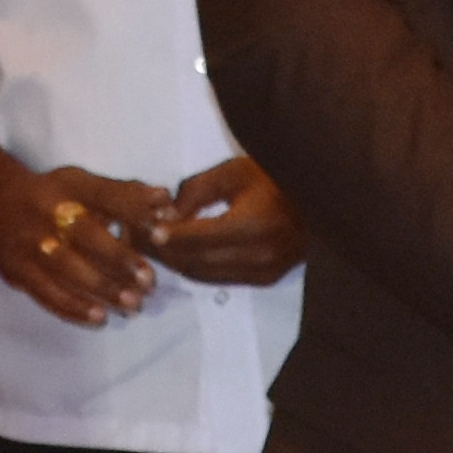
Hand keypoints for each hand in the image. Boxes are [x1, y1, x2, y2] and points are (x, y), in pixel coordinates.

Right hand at [0, 163, 156, 323]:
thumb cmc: (53, 196)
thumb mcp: (83, 184)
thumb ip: (125, 194)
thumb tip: (165, 199)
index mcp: (68, 185)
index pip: (105, 196)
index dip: (134, 214)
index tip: (164, 233)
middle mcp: (45, 210)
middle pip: (86, 235)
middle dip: (120, 260)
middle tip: (149, 282)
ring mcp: (28, 242)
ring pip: (67, 268)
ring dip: (102, 288)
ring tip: (132, 304)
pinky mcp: (16, 269)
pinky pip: (45, 292)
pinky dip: (73, 308)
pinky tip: (99, 318)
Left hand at [147, 153, 301, 289]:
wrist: (320, 199)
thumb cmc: (276, 177)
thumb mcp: (233, 172)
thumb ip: (196, 191)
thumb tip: (165, 216)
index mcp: (253, 226)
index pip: (196, 238)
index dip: (164, 236)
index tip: (137, 227)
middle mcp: (258, 256)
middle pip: (195, 261)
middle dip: (161, 251)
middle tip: (133, 236)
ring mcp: (263, 272)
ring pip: (202, 274)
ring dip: (174, 261)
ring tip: (149, 244)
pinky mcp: (264, 279)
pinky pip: (217, 278)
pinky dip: (193, 266)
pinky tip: (177, 252)